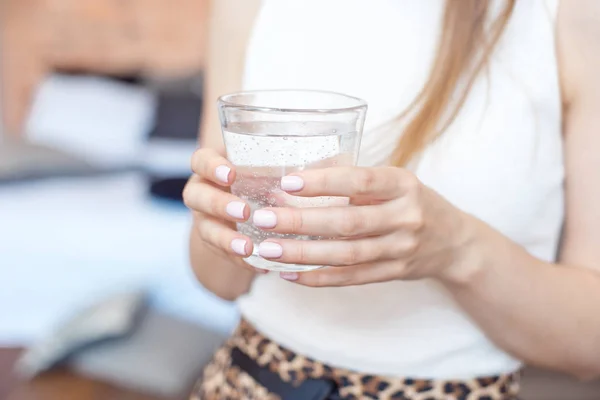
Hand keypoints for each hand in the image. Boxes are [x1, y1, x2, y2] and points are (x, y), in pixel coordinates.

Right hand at [183, 148, 264, 273]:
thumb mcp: (266, 166)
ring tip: (247, 248)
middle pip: (196, 196)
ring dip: (226, 240)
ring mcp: (204, 219)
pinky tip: (261, 266)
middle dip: (218, 204)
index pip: (201, 161)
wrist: (251, 202)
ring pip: (206, 229)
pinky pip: (222, 255)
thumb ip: (276, 165)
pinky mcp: (214, 244)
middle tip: (243, 212)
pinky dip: (241, 261)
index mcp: (211, 166)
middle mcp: (202, 191)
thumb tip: (308, 170)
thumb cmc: (261, 174)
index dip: (211, 167)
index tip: (231, 174)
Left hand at [252, 166, 476, 285]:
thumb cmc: (412, 202)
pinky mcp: (394, 273)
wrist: (454, 242)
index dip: (323, 182)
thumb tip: (295, 179)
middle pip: (348, 222)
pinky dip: (319, 277)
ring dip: (303, 253)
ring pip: (346, 254)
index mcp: (403, 184)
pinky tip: (290, 274)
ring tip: (268, 250)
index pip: (360, 181)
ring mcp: (401, 249)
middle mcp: (405, 217)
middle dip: (301, 221)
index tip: (287, 182)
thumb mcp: (393, 181)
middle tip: (263, 219)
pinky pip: (352, 278)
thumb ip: (352, 179)